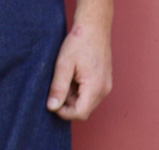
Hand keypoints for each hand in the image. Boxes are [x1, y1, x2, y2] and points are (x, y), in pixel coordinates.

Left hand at [47, 4, 112, 120]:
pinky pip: (90, 95)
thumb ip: (58, 87)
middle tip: (59, 88)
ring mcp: (106, 86)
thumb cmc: (79, 42)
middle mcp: (104, 90)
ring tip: (67, 79)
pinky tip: (74, 77)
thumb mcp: (64, 65)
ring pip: (86, 104)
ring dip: (73, 98)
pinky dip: (80, 92)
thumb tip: (52, 107)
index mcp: (95, 87)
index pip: (79, 113)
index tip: (53, 103)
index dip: (64, 113)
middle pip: (83, 111)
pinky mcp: (104, 82)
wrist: (94, 26)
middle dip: (68, 105)